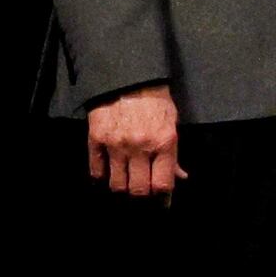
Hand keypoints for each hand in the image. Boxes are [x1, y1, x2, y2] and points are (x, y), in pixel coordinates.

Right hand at [85, 83, 184, 200]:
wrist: (127, 77)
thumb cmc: (155, 100)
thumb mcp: (172, 123)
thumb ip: (173, 154)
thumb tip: (179, 177)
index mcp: (164, 143)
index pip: (162, 184)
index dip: (162, 197)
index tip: (160, 199)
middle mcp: (140, 147)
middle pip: (139, 189)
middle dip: (141, 194)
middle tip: (142, 190)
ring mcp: (116, 144)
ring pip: (117, 184)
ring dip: (122, 187)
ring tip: (126, 182)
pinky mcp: (96, 139)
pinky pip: (96, 170)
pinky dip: (102, 176)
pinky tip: (108, 174)